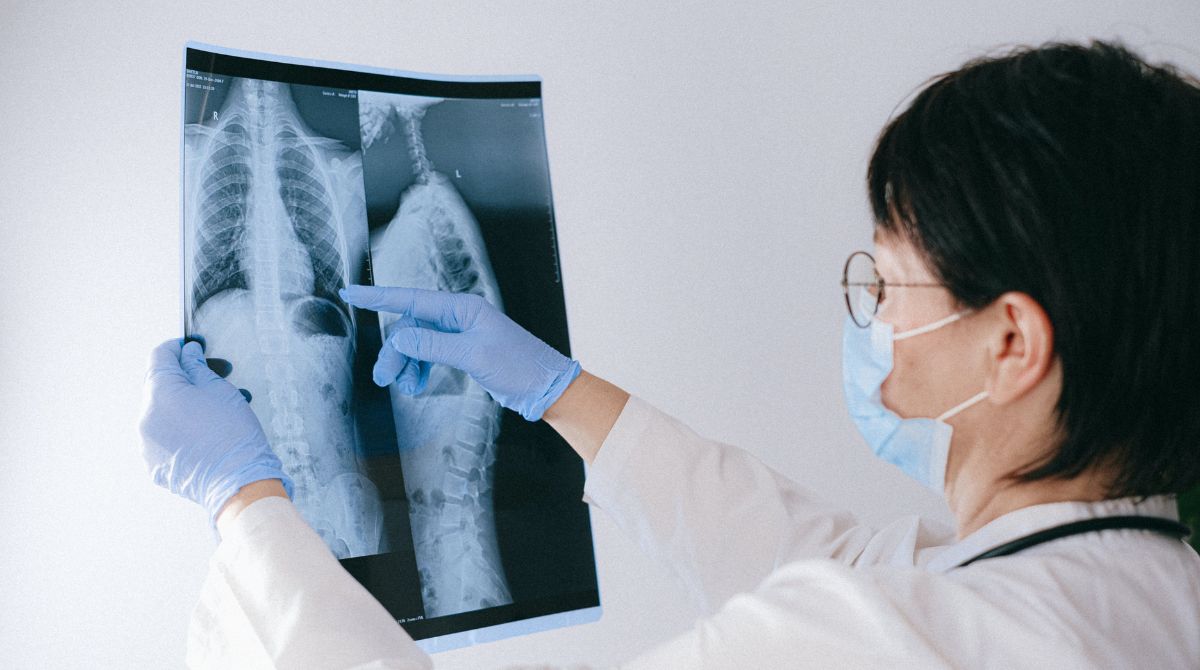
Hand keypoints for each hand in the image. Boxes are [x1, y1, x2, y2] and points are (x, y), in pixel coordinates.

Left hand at [138, 339, 292, 525]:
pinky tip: (207, 433)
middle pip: (160, 385)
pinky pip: (164, 437)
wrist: (238, 482)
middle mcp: (145, 417)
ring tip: (217, 409)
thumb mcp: (220, 389)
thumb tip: (187, 354)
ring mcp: (147, 444)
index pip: (160, 357)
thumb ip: (198, 366)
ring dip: (185, 405)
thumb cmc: (233, 434)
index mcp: (159, 393)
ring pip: (163, 413)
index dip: (179, 348)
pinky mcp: (154, 465)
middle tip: (216, 377)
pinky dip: (181, 430)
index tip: (194, 347)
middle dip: (186, 378)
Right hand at [340, 285, 581, 421]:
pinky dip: (419, 369)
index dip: (378, 297)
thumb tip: (400, 339)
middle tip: (384, 379)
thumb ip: (433, 345)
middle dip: (395, 352)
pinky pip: (428, 355)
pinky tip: (417, 385)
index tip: (350, 293)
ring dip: (406, 364)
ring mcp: (459, 334)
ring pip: (416, 344)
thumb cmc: (518, 366)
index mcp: (462, 308)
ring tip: (405, 387)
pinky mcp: (461, 351)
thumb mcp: (473, 355)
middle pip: (410, 328)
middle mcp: (458, 316)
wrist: (544, 387)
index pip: (412, 299)